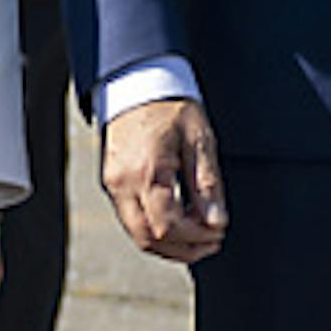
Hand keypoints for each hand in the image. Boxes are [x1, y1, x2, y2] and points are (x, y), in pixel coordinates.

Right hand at [103, 96, 227, 262]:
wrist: (138, 81)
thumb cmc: (171, 106)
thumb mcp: (200, 141)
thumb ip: (207, 185)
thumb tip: (216, 223)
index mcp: (146, 171)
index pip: (167, 226)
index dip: (195, 237)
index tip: (218, 232)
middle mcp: (122, 183)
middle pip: (148, 239)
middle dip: (183, 249)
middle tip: (212, 242)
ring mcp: (112, 185)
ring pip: (137, 234)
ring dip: (169, 244)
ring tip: (199, 237)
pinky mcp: (111, 183)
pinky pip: (131, 219)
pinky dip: (155, 229)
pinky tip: (180, 222)